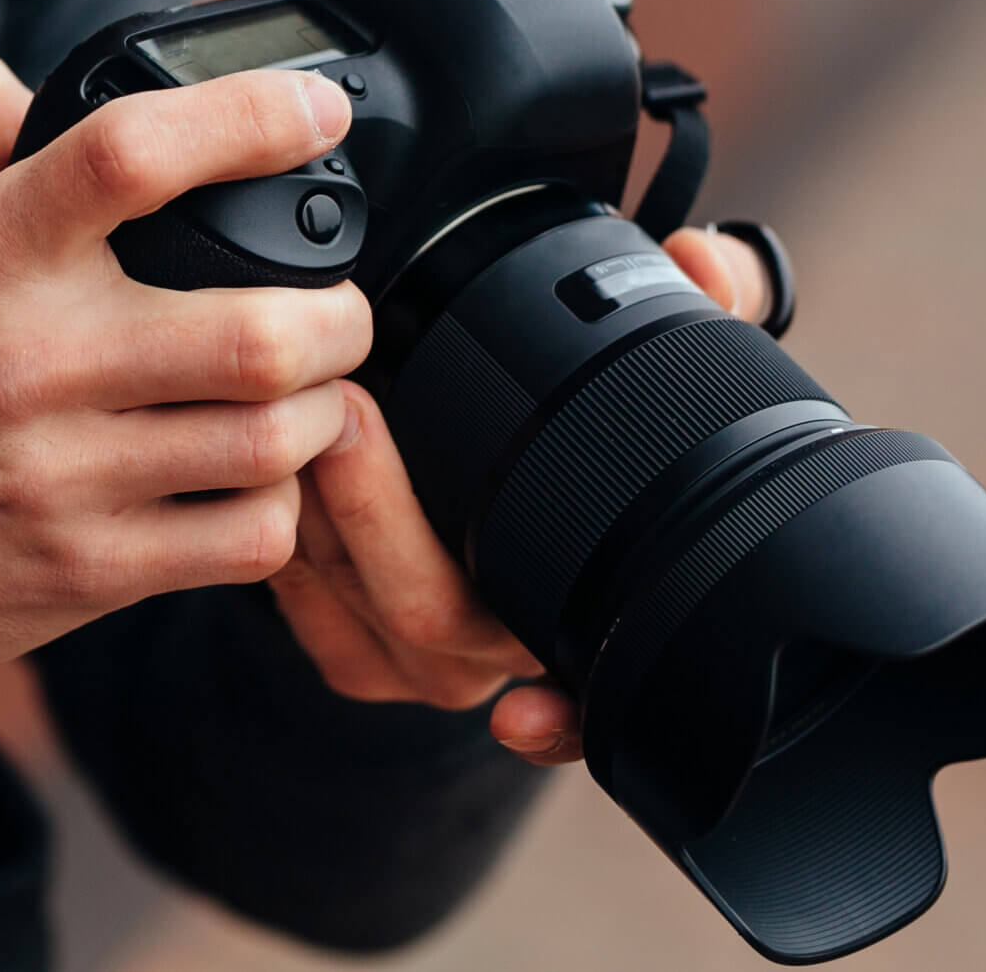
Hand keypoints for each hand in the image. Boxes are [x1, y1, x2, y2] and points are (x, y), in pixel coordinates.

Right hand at [0, 52, 369, 685]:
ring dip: (319, 404)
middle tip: (337, 300)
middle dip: (336, 310)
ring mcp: (64, 476)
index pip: (134, 156)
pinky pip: (246, 537)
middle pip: (255, 330)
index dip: (253, 119)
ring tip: (307, 385)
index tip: (316, 112)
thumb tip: (51, 86)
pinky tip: (258, 473)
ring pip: (270, 438)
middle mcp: (31, 361)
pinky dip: (284, 501)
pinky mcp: (86, 571)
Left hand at [266, 224, 785, 765]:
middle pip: (433, 618)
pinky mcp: (348, 649)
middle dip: (379, 512)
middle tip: (348, 408)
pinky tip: (277, 461)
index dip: (559, 721)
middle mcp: (508, 658)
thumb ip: (705, 296)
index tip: (520, 715)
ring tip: (298, 405)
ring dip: (316, 505)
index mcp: (595, 614)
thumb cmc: (573, 418)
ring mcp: (421, 663)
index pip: (590, 698)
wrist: (471, 452)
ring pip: (354, 605)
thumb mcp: (651, 350)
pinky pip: (301, 608)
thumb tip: (708, 262)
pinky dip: (281, 533)